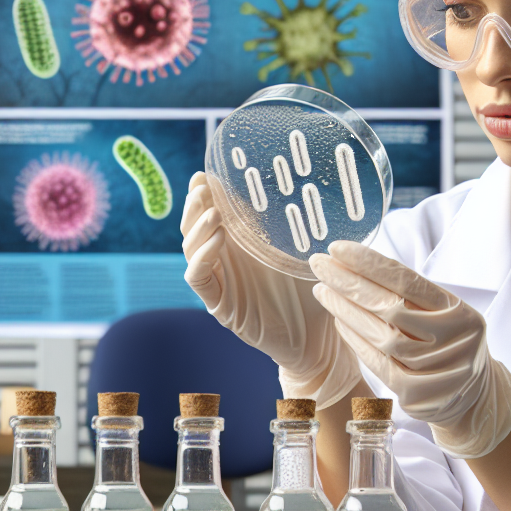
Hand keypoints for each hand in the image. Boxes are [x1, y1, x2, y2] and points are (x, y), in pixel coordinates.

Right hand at [181, 172, 358, 407]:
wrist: (319, 339)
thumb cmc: (314, 293)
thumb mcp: (303, 249)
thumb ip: (296, 223)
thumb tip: (308, 183)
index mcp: (241, 244)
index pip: (213, 212)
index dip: (205, 192)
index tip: (207, 171)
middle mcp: (225, 260)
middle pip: (194, 226)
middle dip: (195, 204)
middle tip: (203, 185)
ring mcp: (221, 282)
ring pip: (191, 248)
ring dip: (198, 226)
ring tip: (213, 211)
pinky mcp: (221, 306)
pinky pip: (199, 279)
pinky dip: (201, 257)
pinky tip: (217, 239)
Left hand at [310, 241, 510, 458]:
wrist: (473, 394)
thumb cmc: (449, 341)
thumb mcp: (445, 313)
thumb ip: (411, 294)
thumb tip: (357, 265)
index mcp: (460, 312)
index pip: (407, 281)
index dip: (369, 263)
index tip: (338, 248)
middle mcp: (451, 340)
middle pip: (390, 306)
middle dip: (349, 283)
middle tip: (319, 264)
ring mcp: (434, 370)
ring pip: (381, 335)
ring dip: (346, 310)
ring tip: (323, 291)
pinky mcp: (415, 394)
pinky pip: (377, 362)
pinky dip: (355, 339)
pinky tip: (339, 321)